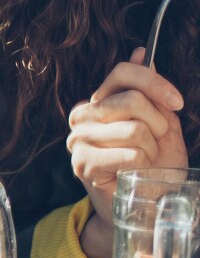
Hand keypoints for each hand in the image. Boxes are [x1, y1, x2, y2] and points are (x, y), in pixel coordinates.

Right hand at [69, 48, 186, 257]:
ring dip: (151, 148)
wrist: (144, 205)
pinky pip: (130, 154)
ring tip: (144, 160)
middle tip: (156, 142)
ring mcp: (79, 139)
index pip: (123, 72)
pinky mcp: (83, 164)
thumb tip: (142, 51)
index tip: (177, 102)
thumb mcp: (161, 124)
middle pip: (132, 100)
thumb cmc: (153, 166)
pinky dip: (142, 165)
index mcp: (100, 101)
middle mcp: (83, 115)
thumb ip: (150, 91)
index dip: (155, 82)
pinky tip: (133, 172)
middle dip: (158, 124)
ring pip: (134, 129)